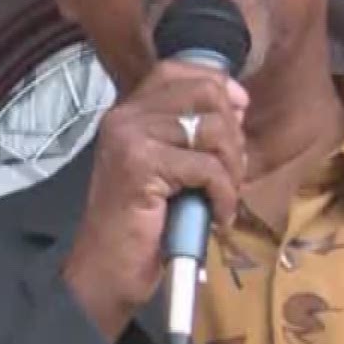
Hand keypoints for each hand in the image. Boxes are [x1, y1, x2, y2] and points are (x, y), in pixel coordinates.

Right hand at [63, 61, 248, 338]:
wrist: (105, 272)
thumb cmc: (139, 227)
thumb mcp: (167, 169)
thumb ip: (192, 134)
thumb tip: (237, 105)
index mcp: (127, 113)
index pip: (178, 70)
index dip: (217, 85)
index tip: (238, 113)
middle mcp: (124, 117)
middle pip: (205, 92)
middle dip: (232, 135)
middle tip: (229, 174)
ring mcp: (130, 138)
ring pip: (213, 130)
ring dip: (232, 170)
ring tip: (222, 198)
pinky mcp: (141, 165)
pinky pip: (208, 167)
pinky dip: (224, 195)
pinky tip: (216, 216)